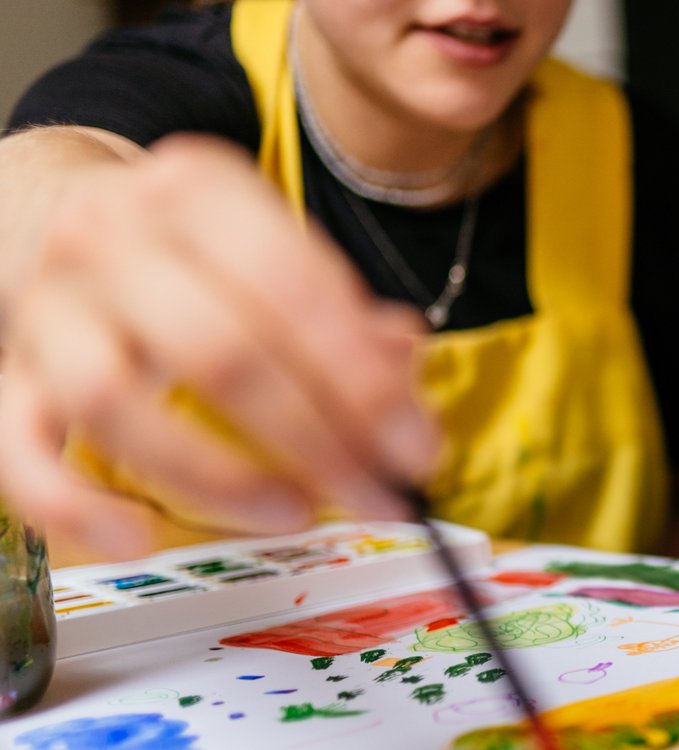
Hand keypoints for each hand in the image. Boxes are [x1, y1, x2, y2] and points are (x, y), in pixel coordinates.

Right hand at [0, 134, 437, 558]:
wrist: (52, 205)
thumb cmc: (190, 243)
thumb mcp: (270, 240)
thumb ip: (341, 307)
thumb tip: (402, 363)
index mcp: (195, 189)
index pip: (292, 286)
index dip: (362, 378)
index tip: (415, 445)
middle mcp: (110, 238)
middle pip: (218, 350)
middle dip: (314, 437)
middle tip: (377, 492)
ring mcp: (48, 307)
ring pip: (114, 403)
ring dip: (216, 477)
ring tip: (294, 512)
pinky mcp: (8, 372)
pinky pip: (21, 451)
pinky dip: (76, 506)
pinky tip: (141, 537)